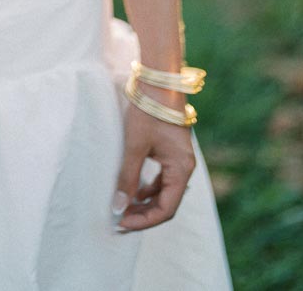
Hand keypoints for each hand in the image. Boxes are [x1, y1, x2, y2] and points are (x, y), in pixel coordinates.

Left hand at [112, 98, 195, 231]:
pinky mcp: (171, 152)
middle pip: (166, 203)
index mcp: (181, 169)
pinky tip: (132, 189)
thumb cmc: (148, 111)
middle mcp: (184, 168)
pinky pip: (162, 179)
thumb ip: (128, 177)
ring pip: (164, 192)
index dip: (144, 220)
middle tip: (119, 220)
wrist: (158, 81)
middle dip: (143, 214)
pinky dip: (148, 188)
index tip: (122, 222)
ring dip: (145, 202)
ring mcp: (179, 160)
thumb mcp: (135, 145)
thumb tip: (118, 206)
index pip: (166, 209)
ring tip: (123, 207)